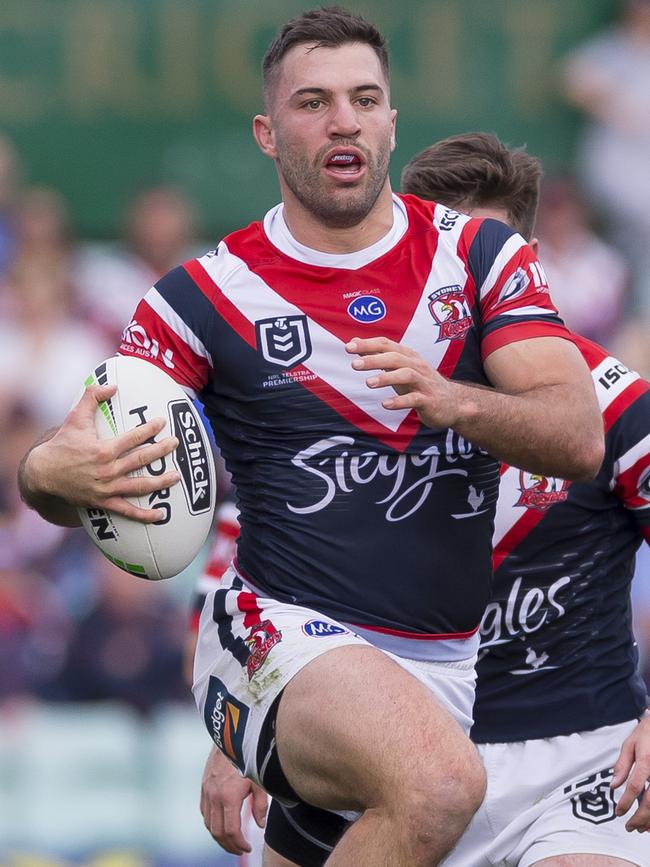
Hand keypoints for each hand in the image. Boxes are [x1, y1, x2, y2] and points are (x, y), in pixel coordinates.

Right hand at [26, 384, 179, 521]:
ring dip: (161, 481)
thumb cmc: (62, 444)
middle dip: (161, 451)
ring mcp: (107, 488)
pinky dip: (144, 515)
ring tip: (177, 475)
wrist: (43, 473)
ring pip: (140, 486)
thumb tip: (112, 385)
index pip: (133, 438)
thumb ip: (92, 397)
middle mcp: (107, 470)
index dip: (149, 429)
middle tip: (176, 443)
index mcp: (103, 449)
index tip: (162, 422)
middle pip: (141, 460)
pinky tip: (161, 515)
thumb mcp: (74, 417)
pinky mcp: (103, 502)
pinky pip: (127, 511)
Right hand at [200, 746, 267, 854]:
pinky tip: (220, 823)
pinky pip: (204, 811)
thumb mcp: (259, 780)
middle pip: (217, 832)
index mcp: (228, 796)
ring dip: (219, 836)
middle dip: (228, 845)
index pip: (231, 830)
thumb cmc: (248, 756)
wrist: (231, 735)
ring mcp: (206, 791)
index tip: (248, 847)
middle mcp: (214, 796)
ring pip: (208, 823)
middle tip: (239, 849)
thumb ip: (260, 805)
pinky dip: (211, 822)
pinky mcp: (203, 785)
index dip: (239, 843)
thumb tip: (260, 824)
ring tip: (231, 840)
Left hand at [346, 337, 459, 428]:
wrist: (453, 403)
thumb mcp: (399, 368)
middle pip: (395, 357)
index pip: (387, 345)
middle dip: (374, 359)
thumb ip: (377, 355)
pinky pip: (414, 399)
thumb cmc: (420, 384)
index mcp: (408, 356)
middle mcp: (417, 366)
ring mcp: (424, 383)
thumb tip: (354, 342)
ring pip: (406, 375)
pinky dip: (399, 401)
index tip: (348, 347)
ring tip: (369, 383)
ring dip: (387, 378)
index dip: (368, 345)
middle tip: (354, 365)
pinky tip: (385, 404)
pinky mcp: (429, 400)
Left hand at [612, 713, 649, 831]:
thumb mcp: (630, 744)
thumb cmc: (647, 734)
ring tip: (640, 828)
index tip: (618, 812)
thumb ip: (622, 765)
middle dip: (639, 818)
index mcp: (646, 760)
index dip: (626, 802)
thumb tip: (613, 786)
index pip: (635, 786)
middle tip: (629, 827)